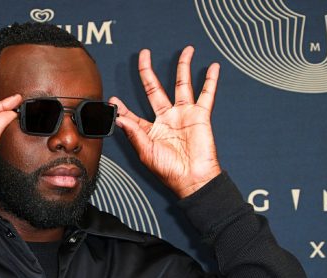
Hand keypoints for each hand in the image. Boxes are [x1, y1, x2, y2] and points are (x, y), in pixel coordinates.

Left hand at [111, 46, 221, 197]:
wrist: (193, 178)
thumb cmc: (169, 171)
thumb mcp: (146, 151)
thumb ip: (133, 132)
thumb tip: (118, 117)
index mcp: (150, 130)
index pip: (132, 114)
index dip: (122, 107)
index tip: (113, 98)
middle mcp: (166, 119)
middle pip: (155, 89)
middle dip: (148, 71)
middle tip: (144, 55)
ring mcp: (183, 115)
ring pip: (182, 84)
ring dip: (183, 67)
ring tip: (186, 51)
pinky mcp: (200, 116)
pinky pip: (206, 95)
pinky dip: (211, 81)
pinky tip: (213, 68)